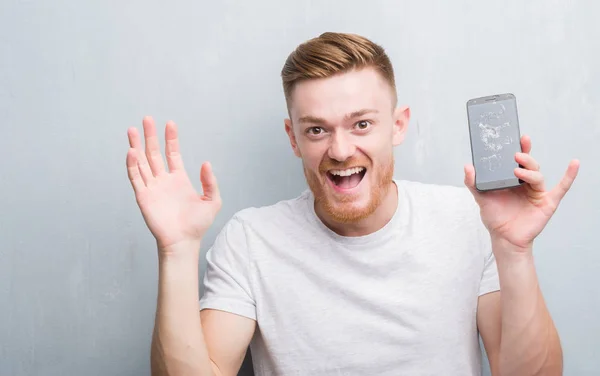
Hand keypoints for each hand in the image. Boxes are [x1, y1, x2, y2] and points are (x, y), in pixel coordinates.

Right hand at [126, 116, 221, 251]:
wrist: (183, 242)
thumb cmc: (197, 225)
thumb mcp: (212, 201)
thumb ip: (210, 182)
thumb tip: (206, 163)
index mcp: (179, 179)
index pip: (172, 153)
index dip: (171, 138)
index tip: (170, 123)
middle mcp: (163, 181)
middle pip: (154, 153)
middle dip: (150, 136)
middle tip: (147, 119)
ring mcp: (152, 188)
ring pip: (141, 162)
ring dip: (136, 146)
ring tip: (132, 130)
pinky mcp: (143, 197)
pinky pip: (136, 178)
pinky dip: (132, 165)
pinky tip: (132, 152)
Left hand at [464, 135, 579, 250]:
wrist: (504, 238)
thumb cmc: (495, 217)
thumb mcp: (481, 198)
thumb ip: (473, 182)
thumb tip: (468, 166)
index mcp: (512, 179)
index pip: (517, 160)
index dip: (521, 148)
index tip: (519, 138)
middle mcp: (526, 183)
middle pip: (529, 165)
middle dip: (525, 158)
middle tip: (515, 154)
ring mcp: (537, 192)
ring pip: (537, 176)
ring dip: (529, 172)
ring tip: (517, 171)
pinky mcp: (547, 202)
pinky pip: (561, 187)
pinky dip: (569, 176)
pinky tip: (574, 164)